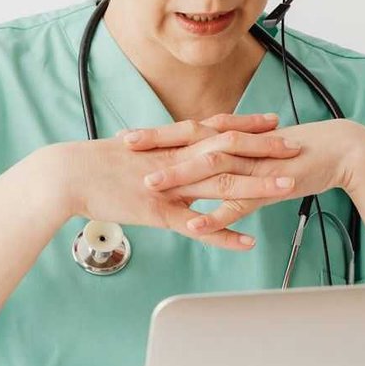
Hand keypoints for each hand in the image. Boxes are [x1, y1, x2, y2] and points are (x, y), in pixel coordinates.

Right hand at [52, 113, 304, 250]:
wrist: (68, 174)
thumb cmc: (95, 163)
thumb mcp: (134, 151)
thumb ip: (158, 152)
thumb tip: (171, 152)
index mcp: (171, 144)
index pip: (217, 129)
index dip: (248, 127)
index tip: (274, 123)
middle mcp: (177, 160)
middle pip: (230, 151)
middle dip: (265, 150)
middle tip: (296, 148)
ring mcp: (171, 186)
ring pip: (223, 185)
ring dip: (258, 186)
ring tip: (288, 187)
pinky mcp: (160, 212)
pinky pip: (199, 225)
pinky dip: (225, 233)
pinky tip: (247, 242)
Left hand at [121, 115, 364, 237]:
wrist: (336, 152)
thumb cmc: (294, 152)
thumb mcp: (254, 152)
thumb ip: (228, 157)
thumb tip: (202, 161)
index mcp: (232, 135)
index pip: (187, 131)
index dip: (156, 134)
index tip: (125, 136)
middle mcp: (238, 146)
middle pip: (191, 141)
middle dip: (157, 144)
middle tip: (124, 146)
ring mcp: (253, 166)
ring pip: (210, 170)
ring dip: (180, 176)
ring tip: (150, 185)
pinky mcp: (269, 187)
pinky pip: (238, 204)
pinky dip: (216, 215)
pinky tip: (195, 225)